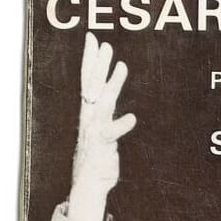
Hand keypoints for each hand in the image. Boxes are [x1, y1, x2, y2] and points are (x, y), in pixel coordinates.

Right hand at [72, 32, 135, 193]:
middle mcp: (90, 117)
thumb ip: (105, 112)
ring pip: (103, 102)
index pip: (88, 79)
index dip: (91, 59)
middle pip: (93, 85)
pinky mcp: (102, 145)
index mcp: (89, 111)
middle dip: (99, 64)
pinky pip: (111, 133)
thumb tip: (108, 96)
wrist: (89, 182)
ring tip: (122, 66)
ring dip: (112, 84)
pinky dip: (121, 125)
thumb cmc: (98, 155)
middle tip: (105, 44)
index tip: (94, 38)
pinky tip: (132, 118)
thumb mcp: (101, 129)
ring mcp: (95, 129)